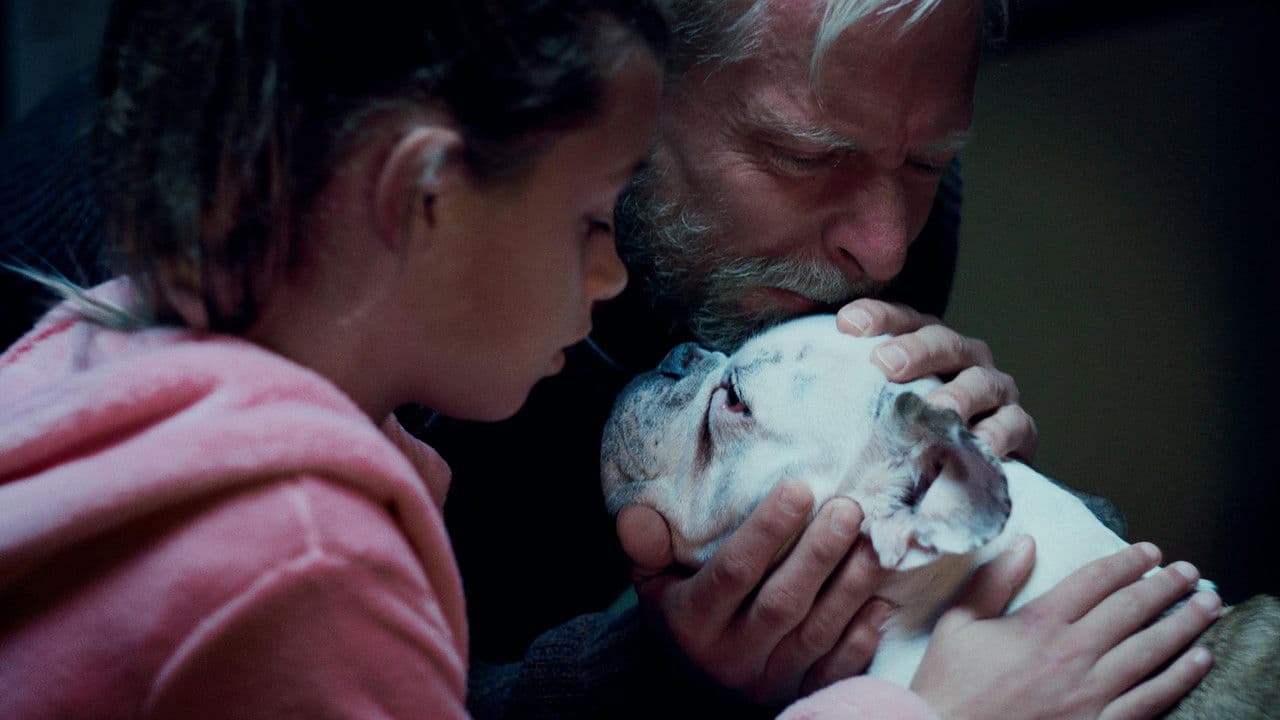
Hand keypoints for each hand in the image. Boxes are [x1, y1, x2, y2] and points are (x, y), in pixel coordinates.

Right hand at [617, 481, 891, 705]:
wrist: (685, 686)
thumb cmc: (674, 613)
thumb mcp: (649, 580)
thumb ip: (645, 546)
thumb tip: (637, 514)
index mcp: (692, 622)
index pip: (734, 571)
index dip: (767, 530)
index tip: (798, 488)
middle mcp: (731, 656)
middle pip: (783, 602)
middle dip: (820, 553)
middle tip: (850, 508)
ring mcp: (769, 681)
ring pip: (818, 633)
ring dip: (852, 586)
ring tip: (876, 541)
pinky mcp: (799, 695)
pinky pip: (837, 670)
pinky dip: (863, 637)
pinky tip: (882, 599)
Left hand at [836, 298, 1036, 461]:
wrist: (960, 478)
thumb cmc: (904, 437)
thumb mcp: (867, 412)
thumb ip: (834, 396)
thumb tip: (760, 400)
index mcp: (925, 345)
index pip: (901, 320)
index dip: (877, 318)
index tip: (846, 325)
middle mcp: (963, 360)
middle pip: (943, 343)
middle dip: (915, 350)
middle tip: (884, 365)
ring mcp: (994, 393)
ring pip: (982, 381)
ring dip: (958, 395)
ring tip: (937, 410)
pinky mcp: (1019, 429)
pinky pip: (1014, 426)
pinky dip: (998, 435)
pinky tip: (978, 446)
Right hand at [912, 540, 1218, 719]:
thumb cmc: (950, 684)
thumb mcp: (958, 624)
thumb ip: (993, 581)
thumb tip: (1026, 543)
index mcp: (1038, 624)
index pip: (1094, 581)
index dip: (1126, 561)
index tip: (1149, 551)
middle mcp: (1072, 653)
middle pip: (1130, 609)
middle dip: (1165, 585)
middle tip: (1188, 571)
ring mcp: (1090, 691)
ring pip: (1150, 649)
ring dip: (1183, 622)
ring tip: (1206, 603)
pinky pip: (1151, 697)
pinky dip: (1179, 676)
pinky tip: (1199, 658)